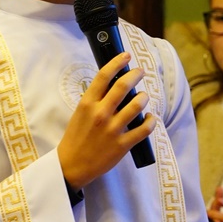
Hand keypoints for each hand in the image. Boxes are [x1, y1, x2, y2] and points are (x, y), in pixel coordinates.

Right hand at [57, 53, 153, 190]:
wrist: (71, 165)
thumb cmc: (75, 138)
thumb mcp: (79, 114)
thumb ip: (95, 100)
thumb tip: (113, 85)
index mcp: (87, 104)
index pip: (104, 76)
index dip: (117, 62)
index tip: (126, 56)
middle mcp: (100, 114)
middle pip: (123, 85)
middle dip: (135, 74)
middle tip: (140, 72)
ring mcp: (112, 129)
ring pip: (137, 105)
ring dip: (144, 97)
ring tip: (143, 97)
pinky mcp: (122, 144)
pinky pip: (144, 129)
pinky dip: (151, 121)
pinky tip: (150, 118)